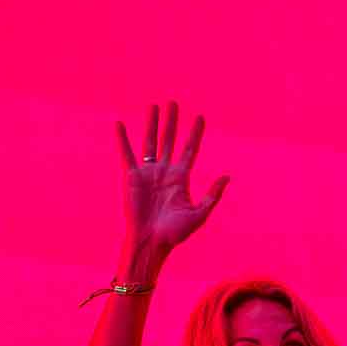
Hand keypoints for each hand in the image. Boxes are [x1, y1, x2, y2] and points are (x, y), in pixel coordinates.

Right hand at [115, 101, 230, 260]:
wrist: (150, 242)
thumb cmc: (175, 234)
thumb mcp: (199, 214)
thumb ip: (212, 195)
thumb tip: (227, 176)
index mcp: (181, 178)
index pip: (190, 149)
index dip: (195, 133)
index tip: (200, 117)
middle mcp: (164, 172)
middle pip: (169, 140)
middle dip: (172, 122)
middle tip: (174, 102)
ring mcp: (148, 173)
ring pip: (150, 142)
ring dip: (152, 124)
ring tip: (154, 106)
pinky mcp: (131, 177)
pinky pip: (126, 154)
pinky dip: (122, 139)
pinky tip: (120, 124)